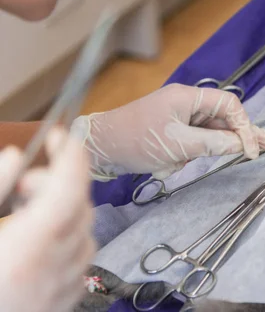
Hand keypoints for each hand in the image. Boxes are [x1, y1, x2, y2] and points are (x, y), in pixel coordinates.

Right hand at [0, 128, 94, 311]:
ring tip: (25, 211)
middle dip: (59, 182)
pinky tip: (39, 238)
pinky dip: (69, 235)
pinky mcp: (61, 303)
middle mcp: (53, 268)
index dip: (71, 155)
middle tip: (24, 183)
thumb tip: (14, 155)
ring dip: (65, 209)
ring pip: (86, 230)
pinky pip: (81, 256)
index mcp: (26, 247)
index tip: (61, 135)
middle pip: (80, 206)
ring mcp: (61, 289)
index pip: (69, 187)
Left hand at [71, 84, 264, 180]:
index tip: (251, 151)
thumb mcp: (179, 145)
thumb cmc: (137, 139)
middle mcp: (189, 103)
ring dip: (220, 146)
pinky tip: (187, 159)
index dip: (245, 128)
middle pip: (227, 117)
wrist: (101, 145)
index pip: (230, 107)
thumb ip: (214, 144)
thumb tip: (242, 146)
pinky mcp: (176, 129)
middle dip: (248, 133)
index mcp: (190, 97)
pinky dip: (199, 151)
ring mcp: (183, 116)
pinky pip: (199, 139)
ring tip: (244, 152)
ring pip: (214, 131)